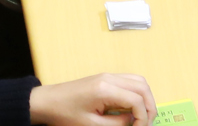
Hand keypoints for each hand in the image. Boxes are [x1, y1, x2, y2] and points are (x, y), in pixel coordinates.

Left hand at [28, 73, 156, 125]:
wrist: (47, 102)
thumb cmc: (65, 114)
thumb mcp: (92, 125)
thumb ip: (118, 123)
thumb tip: (135, 121)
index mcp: (105, 89)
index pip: (136, 100)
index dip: (143, 118)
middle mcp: (109, 78)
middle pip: (142, 86)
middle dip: (150, 106)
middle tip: (146, 124)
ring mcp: (107, 75)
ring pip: (138, 81)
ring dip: (145, 98)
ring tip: (142, 117)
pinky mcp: (105, 78)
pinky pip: (129, 81)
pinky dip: (136, 94)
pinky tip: (132, 109)